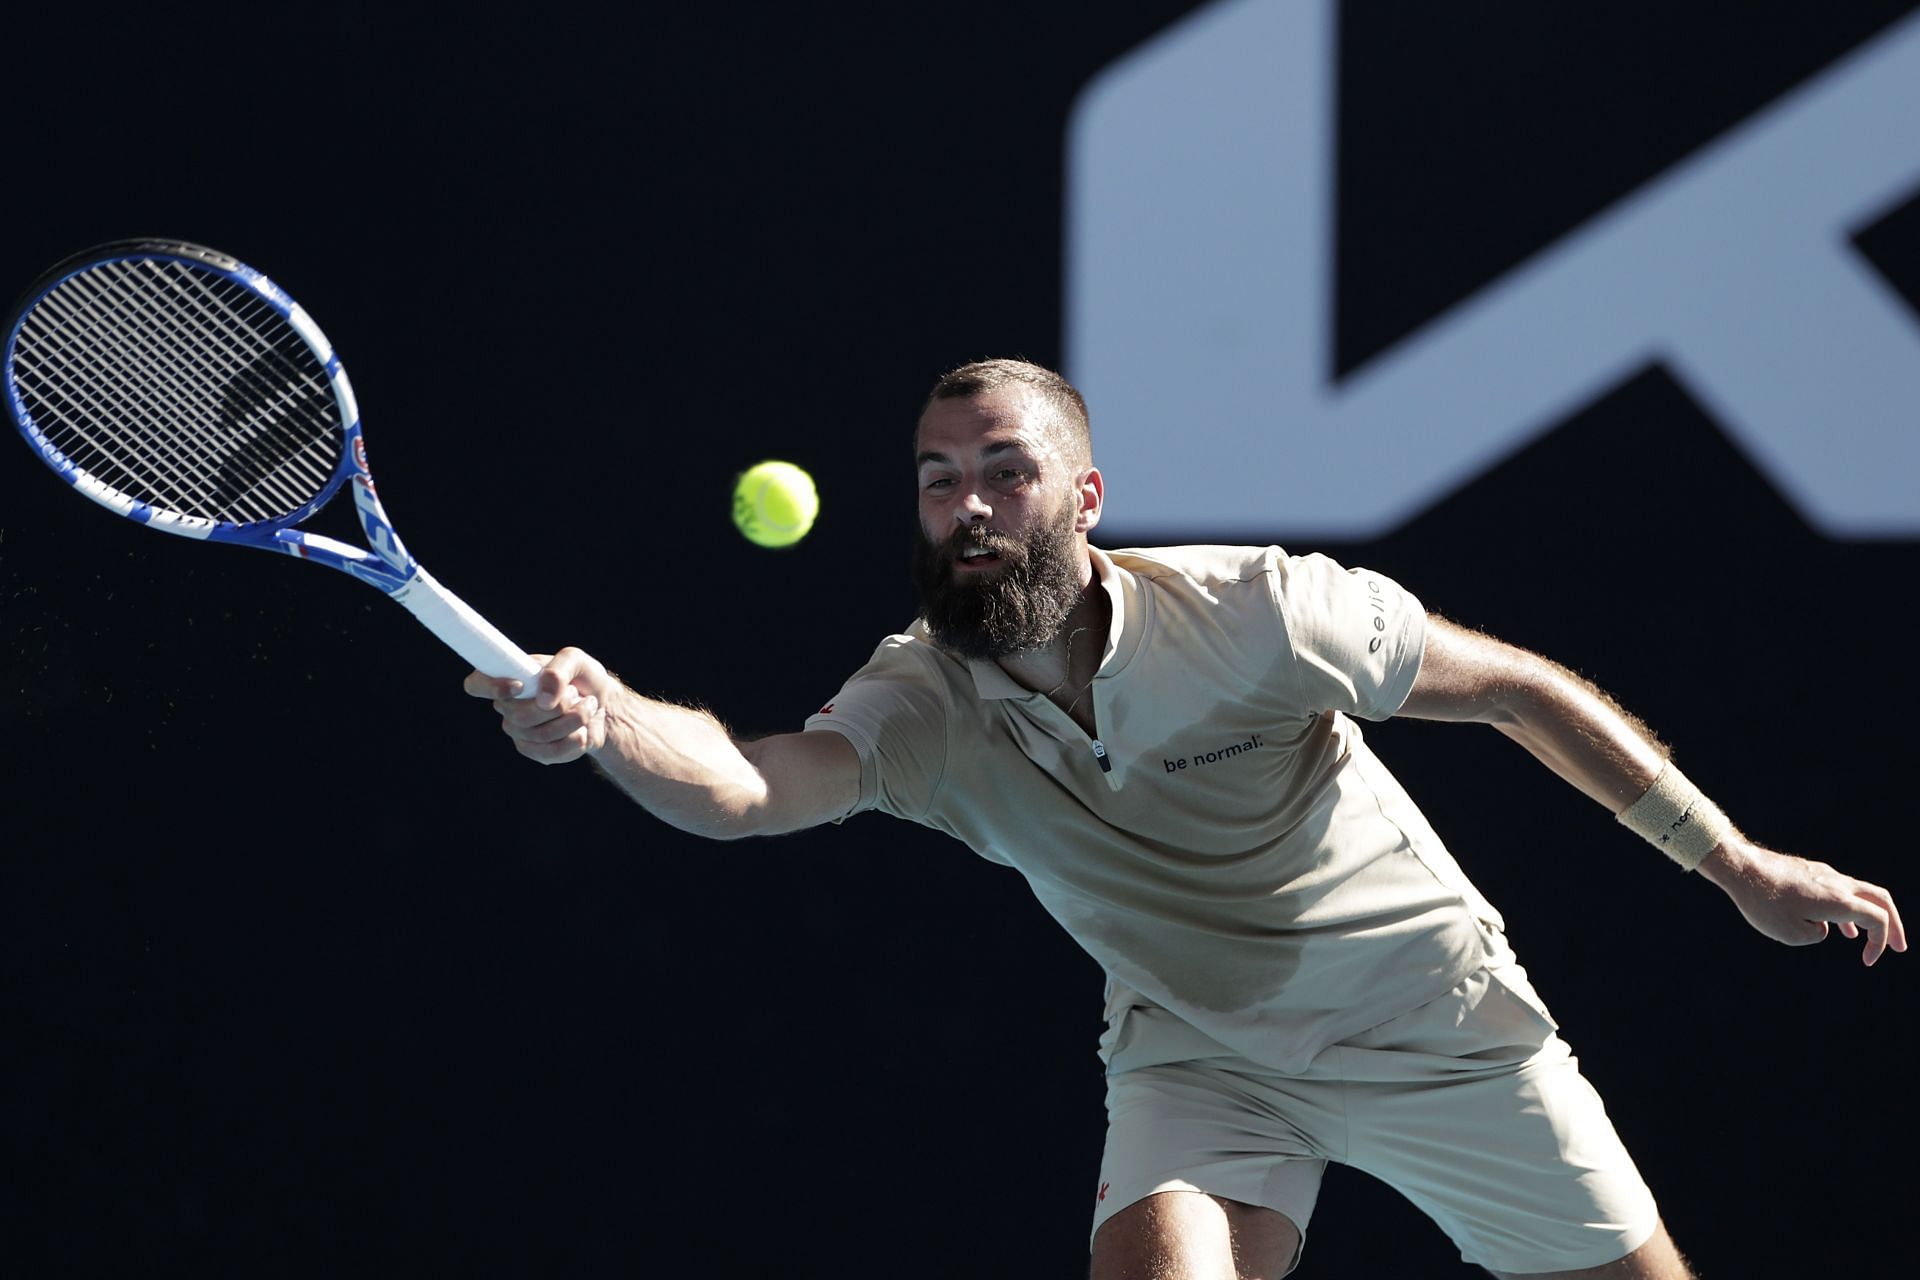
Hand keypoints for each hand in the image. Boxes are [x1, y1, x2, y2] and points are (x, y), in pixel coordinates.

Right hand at [463, 647, 614, 764]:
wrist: (604, 707)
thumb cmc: (583, 679)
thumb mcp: (578, 661)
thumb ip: (559, 669)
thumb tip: (544, 698)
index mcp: (509, 676)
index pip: (476, 684)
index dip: (490, 687)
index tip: (519, 686)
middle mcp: (507, 706)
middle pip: (519, 716)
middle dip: (559, 705)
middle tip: (576, 692)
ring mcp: (519, 731)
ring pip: (541, 735)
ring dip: (575, 719)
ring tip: (587, 706)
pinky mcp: (536, 751)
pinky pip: (553, 752)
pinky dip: (577, 739)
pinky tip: (582, 729)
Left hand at [1700, 841, 1906, 965]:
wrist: (1740, 867)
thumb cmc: (1763, 902)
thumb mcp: (1791, 934)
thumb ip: (1816, 936)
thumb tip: (1822, 927)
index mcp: (1839, 900)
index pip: (1878, 919)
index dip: (1880, 943)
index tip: (1867, 961)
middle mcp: (1838, 884)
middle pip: (1881, 900)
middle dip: (1893, 925)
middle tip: (1899, 946)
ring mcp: (1824, 875)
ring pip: (1859, 894)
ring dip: (1869, 917)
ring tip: (1866, 940)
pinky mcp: (1810, 872)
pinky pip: (1839, 891)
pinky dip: (1847, 909)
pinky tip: (1837, 926)